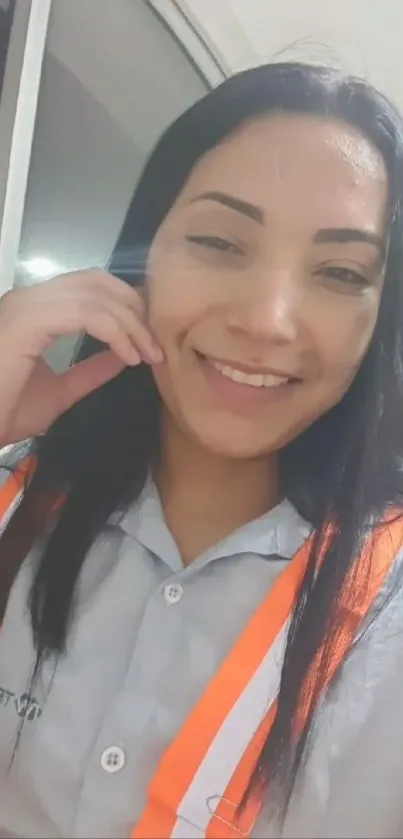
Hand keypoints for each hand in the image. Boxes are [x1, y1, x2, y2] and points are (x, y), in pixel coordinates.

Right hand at [0, 268, 162, 445]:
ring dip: (131, 323)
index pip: (90, 286)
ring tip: (148, 354)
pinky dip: (116, 332)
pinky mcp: (29, 320)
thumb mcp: (60, 390)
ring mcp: (27, 305)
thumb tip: (123, 357)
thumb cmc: (5, 413)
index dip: (126, 305)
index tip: (149, 339)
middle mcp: (29, 298)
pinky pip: (87, 313)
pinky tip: (129, 356)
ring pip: (97, 294)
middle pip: (97, 281)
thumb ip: (90, 371)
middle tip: (155, 345)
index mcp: (33, 310)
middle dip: (134, 308)